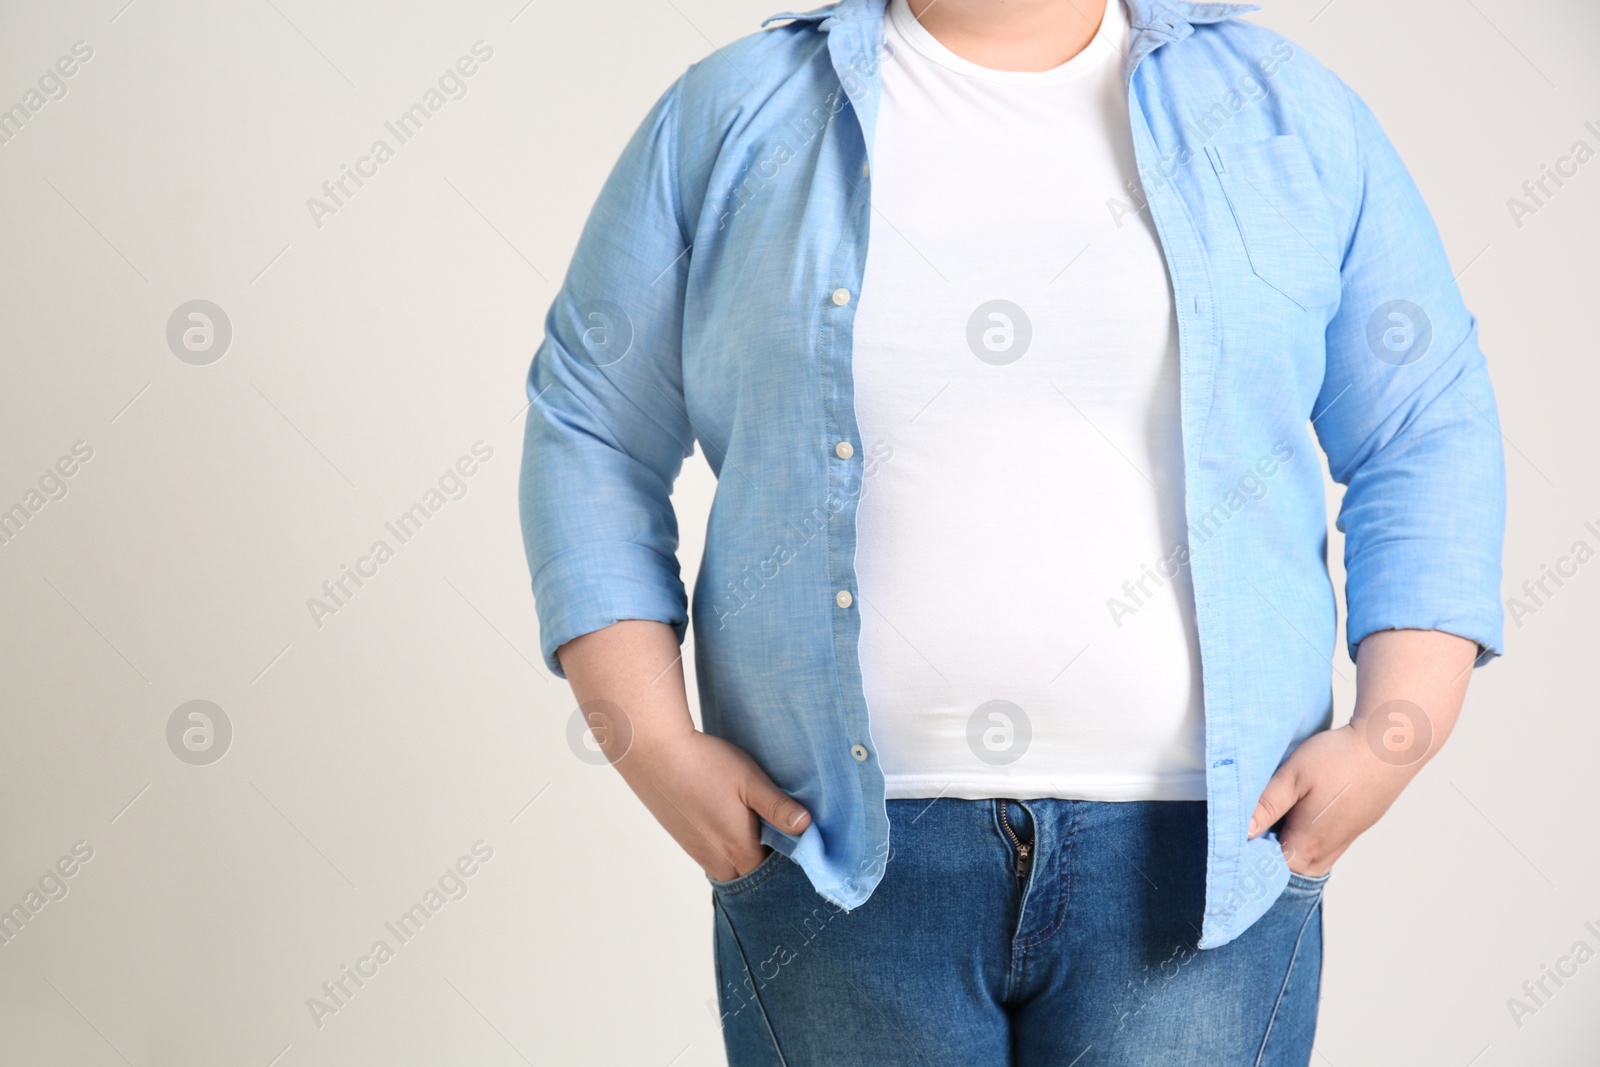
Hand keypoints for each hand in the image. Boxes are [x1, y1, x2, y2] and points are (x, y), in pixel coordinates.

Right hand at [619, 729, 810, 882]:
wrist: (655, 752)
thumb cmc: (705, 763)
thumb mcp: (750, 779)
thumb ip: (778, 807)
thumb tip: (806, 826)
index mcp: (739, 849)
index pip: (772, 872)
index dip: (787, 859)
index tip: (796, 840)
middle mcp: (717, 859)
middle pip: (751, 874)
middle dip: (766, 862)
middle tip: (777, 833)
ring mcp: (697, 851)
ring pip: (730, 867)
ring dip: (743, 854)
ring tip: (753, 826)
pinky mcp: (683, 839)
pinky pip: (712, 856)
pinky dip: (724, 847)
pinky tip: (727, 820)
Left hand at [1246, 719, 1419, 876]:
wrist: (1390, 746)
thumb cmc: (1338, 759)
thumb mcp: (1292, 777)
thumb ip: (1266, 806)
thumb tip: (1241, 832)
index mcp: (1309, 842)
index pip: (1273, 868)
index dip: (1252, 855)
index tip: (1237, 836)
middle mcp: (1329, 848)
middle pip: (1291, 867)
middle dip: (1270, 853)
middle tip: (1254, 823)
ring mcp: (1346, 838)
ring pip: (1310, 857)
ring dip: (1290, 845)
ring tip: (1276, 816)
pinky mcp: (1357, 826)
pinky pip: (1326, 845)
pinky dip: (1309, 837)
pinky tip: (1301, 811)